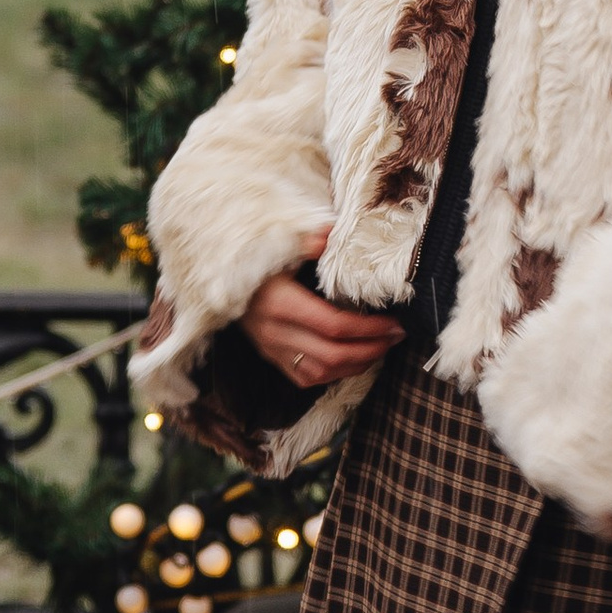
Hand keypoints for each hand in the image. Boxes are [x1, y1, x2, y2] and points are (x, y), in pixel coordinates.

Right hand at [240, 235, 404, 389]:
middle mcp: (274, 331)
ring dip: (355, 366)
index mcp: (280, 302)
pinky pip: (304, 378)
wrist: (216, 274)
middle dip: (371, 349)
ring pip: (320, 373)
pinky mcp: (269, 355)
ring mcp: (270, 348)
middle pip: (332, 355)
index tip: (394, 322)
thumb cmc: (254, 255)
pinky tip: (351, 362)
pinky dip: (332, 375)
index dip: (369, 328)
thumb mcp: (278, 243)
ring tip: (380, 350)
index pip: (334, 325)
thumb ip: (307, 240)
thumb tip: (332, 234)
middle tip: (395, 338)